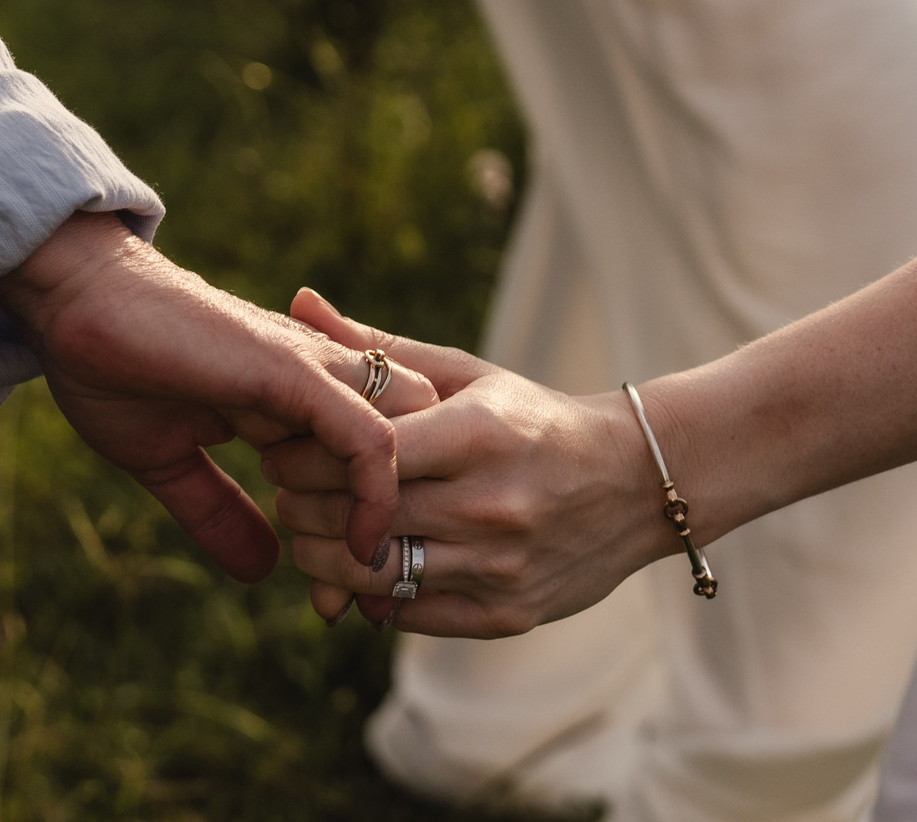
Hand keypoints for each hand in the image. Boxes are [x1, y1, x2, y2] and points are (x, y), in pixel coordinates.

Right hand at [0, 214, 436, 583]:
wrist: (71, 296)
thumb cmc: (109, 364)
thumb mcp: (169, 458)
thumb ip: (217, 509)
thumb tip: (263, 570)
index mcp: (293, 396)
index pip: (368, 463)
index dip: (366, 534)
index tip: (347, 603)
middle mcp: (318, 378)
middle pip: (415, 447)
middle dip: (404, 528)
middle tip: (371, 603)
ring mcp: (311, 372)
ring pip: (410, 439)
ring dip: (396, 516)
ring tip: (365, 581)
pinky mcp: (293, 373)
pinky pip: (369, 436)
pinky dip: (375, 493)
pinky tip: (360, 543)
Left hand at [262, 290, 673, 633]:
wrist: (637, 483)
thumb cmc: (532, 418)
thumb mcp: (465, 373)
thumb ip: (376, 349)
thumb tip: (299, 301)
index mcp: (479, 434)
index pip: (363, 453)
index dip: (304, 453)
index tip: (278, 445)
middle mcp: (492, 504)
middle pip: (360, 516)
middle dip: (300, 504)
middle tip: (282, 490)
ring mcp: (502, 565)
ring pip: (375, 575)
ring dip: (321, 558)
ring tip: (308, 532)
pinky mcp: (509, 614)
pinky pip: (410, 616)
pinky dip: (369, 596)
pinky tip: (354, 567)